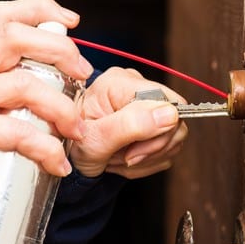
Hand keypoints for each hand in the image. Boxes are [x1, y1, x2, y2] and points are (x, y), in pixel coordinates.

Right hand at [0, 0, 93, 194]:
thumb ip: (8, 89)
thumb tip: (62, 89)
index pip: (3, 17)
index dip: (39, 10)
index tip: (71, 21)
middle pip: (14, 36)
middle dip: (59, 50)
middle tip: (84, 73)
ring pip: (23, 84)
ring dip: (61, 107)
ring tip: (77, 130)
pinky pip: (16, 131)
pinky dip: (45, 148)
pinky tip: (57, 163)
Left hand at [70, 67, 187, 178]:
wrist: (69, 157)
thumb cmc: (73, 144)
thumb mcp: (95, 139)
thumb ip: (131, 125)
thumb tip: (169, 114)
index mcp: (121, 82)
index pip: (168, 101)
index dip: (158, 132)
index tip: (131, 152)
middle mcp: (137, 88)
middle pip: (175, 120)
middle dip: (150, 148)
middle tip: (123, 157)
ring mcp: (147, 106)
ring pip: (174, 137)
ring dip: (148, 157)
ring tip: (120, 157)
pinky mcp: (153, 123)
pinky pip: (168, 147)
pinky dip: (149, 161)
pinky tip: (126, 158)